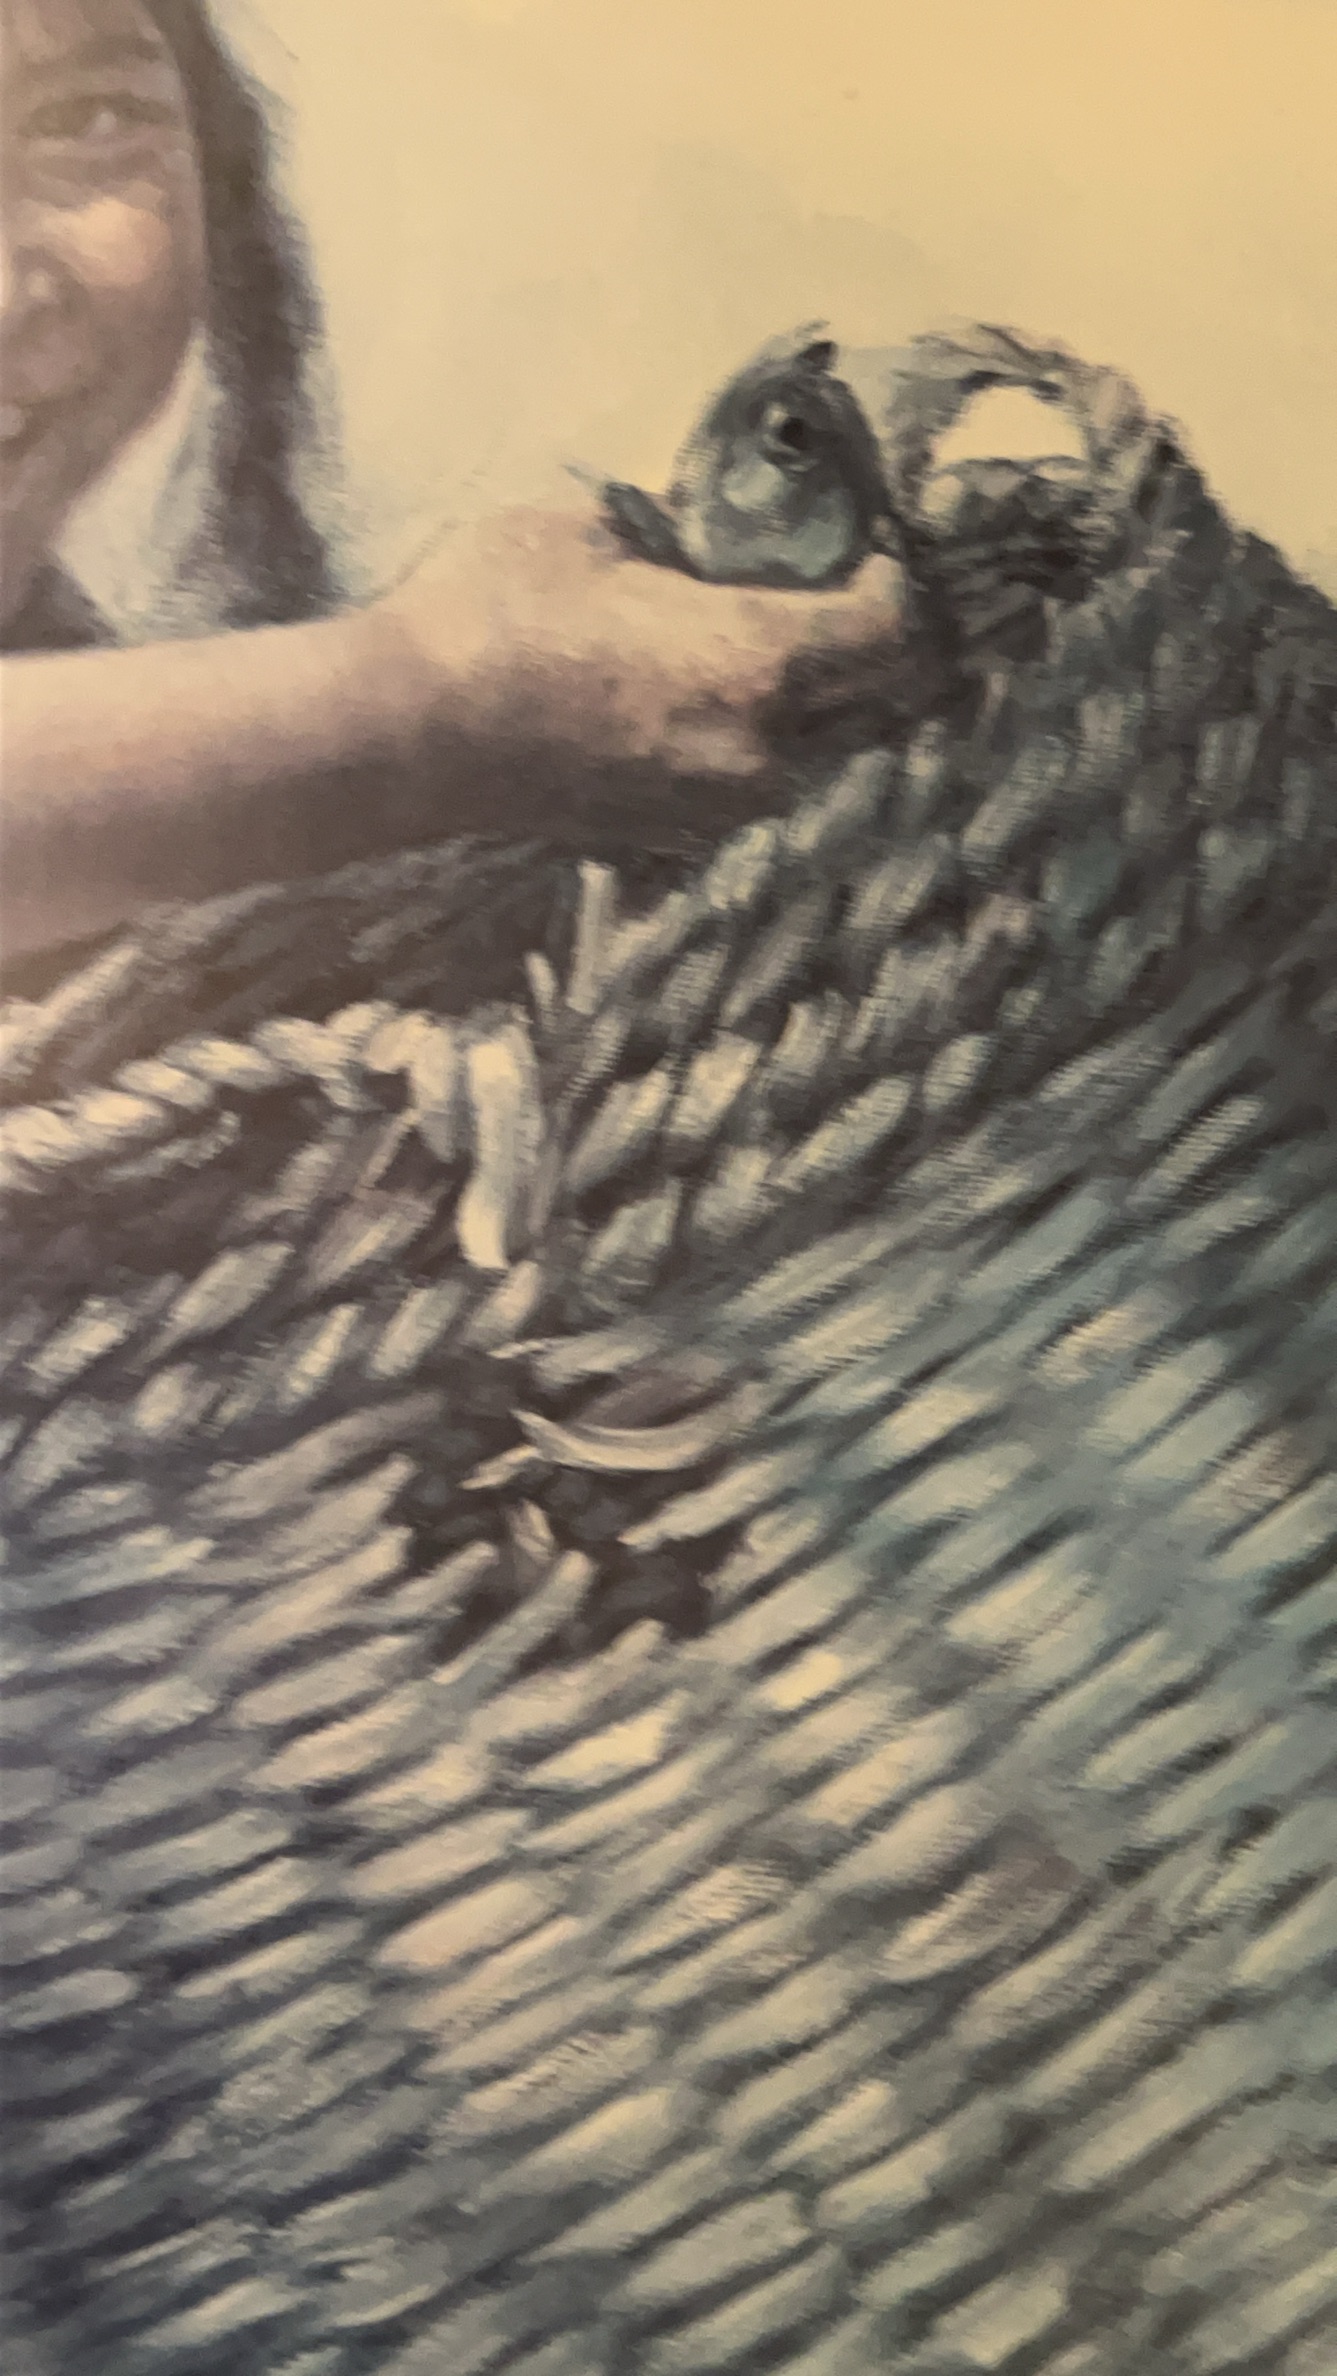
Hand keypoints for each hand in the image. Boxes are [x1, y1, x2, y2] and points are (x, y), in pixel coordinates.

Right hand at [374, 500, 909, 799]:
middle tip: (881, 591)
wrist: (404, 736)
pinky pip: (765, 780)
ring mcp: (723, 805)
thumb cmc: (491, 612)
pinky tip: (742, 697)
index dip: (909, 580)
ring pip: (830, 750)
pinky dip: (776, 738)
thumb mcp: (597, 532)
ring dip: (839, 700)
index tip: (892, 542)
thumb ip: (687, 537)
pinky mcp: (682, 834)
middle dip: (899, 646)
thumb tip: (726, 532)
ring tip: (818, 643)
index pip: (898, 629)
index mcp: (754, 666)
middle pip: (887, 701)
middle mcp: (762, 752)